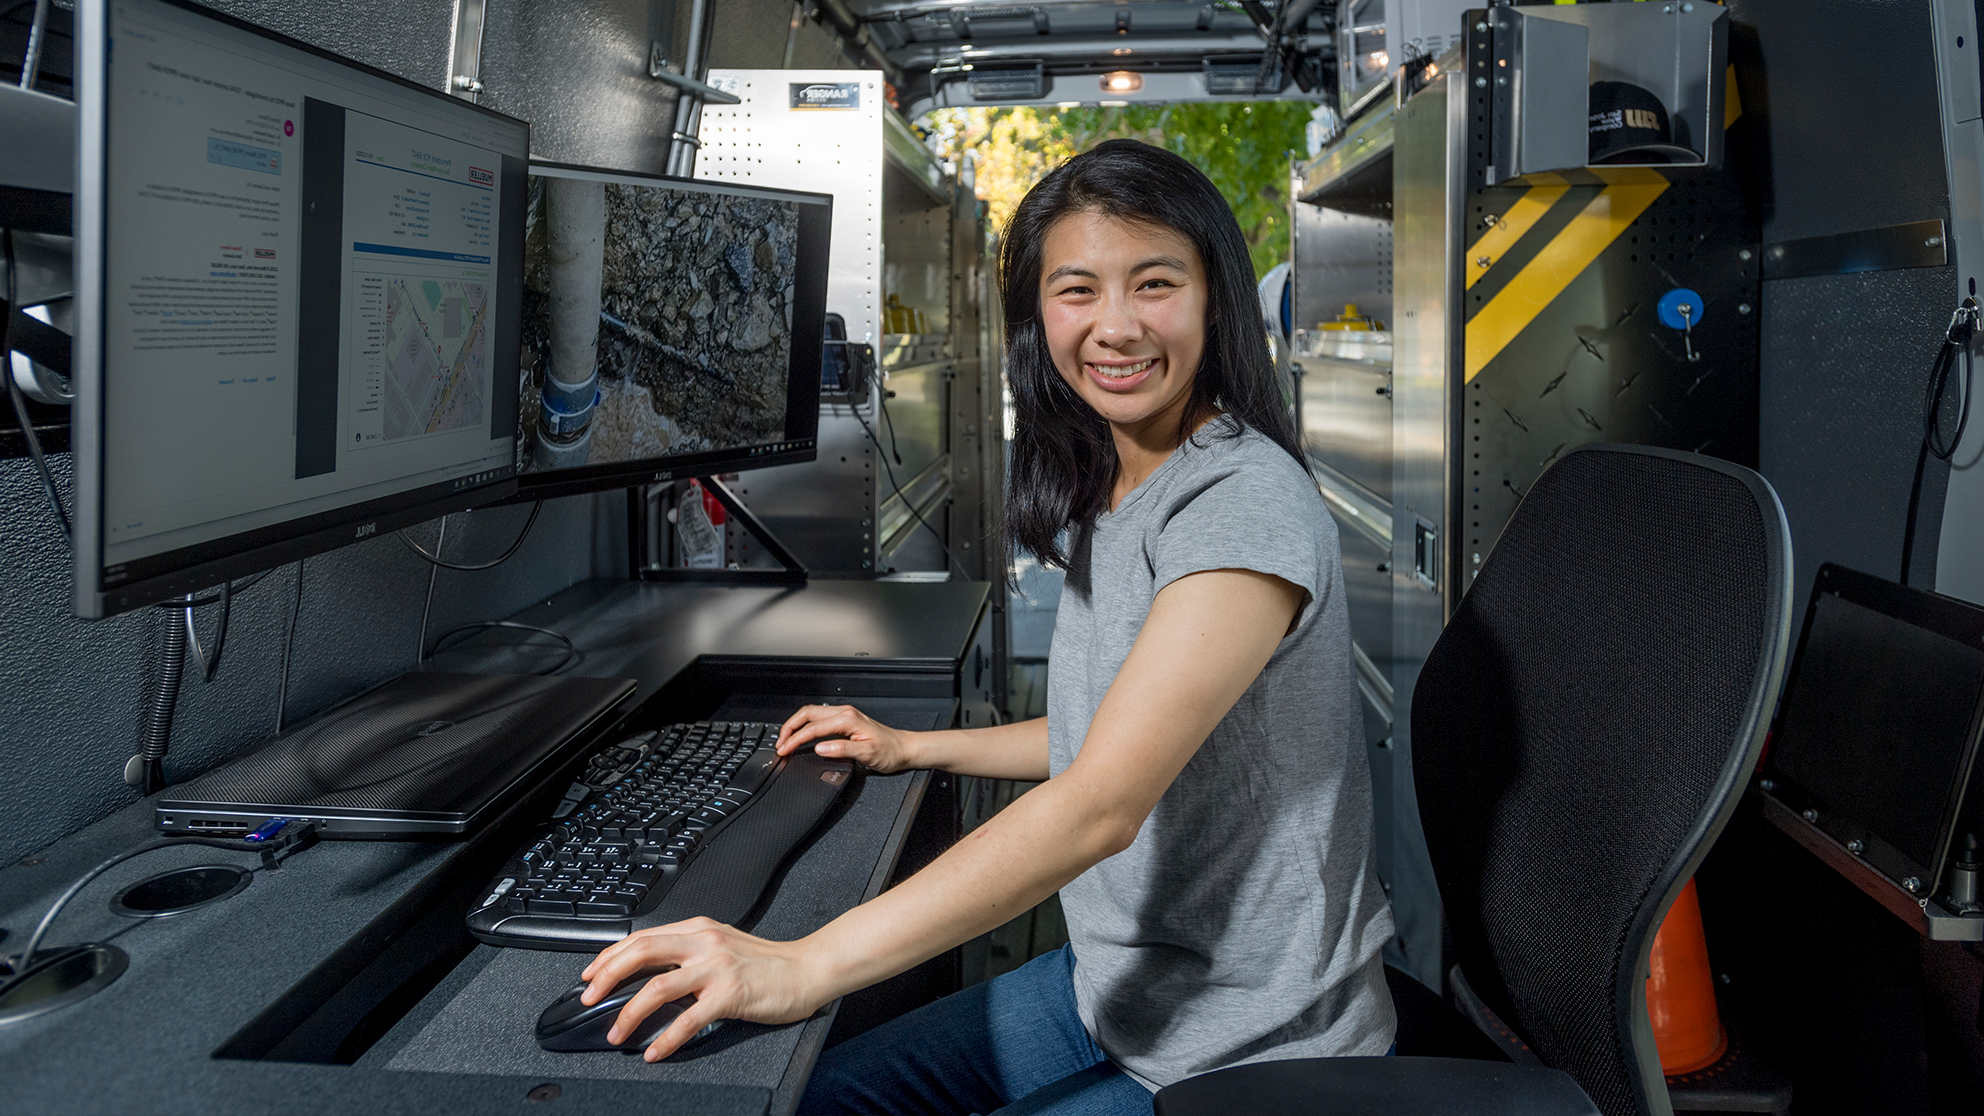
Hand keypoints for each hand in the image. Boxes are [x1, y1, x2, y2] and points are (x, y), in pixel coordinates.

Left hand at [579, 917, 827, 1060]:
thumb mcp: (722, 944)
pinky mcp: (731, 994)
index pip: (642, 937)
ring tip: (617, 1034)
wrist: (807, 970)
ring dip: (629, 1013)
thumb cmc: (767, 963)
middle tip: (588, 999)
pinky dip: (666, 1038)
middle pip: (641, 952)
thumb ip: (688, 951)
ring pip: (658, 986)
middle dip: (606, 977)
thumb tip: (650, 971)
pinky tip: (655, 1052)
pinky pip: (689, 1019)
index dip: (609, 956)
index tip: (590, 975)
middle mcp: (704, 942)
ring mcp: (717, 967)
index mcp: (698, 928)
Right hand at [774, 703, 916, 772]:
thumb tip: (819, 747)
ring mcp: (845, 715)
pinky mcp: (846, 721)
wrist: (903, 749)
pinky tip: (802, 735)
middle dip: (790, 727)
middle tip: (780, 743)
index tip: (784, 750)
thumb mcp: (866, 754)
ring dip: (796, 725)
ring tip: (786, 739)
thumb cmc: (889, 751)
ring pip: (812, 714)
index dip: (795, 739)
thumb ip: (841, 749)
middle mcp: (844, 713)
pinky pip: (819, 719)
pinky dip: (805, 726)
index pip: (813, 728)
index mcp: (847, 719)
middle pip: (807, 714)